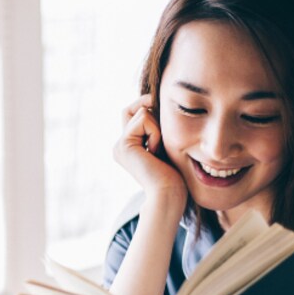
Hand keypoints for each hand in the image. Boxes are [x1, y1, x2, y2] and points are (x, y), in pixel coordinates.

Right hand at [113, 94, 186, 210]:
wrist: (168, 194)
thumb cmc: (174, 174)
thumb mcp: (166, 145)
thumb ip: (157, 127)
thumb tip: (155, 100)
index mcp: (129, 147)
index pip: (137, 112)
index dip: (152, 112)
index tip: (164, 132)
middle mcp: (120, 145)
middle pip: (134, 108)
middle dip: (153, 114)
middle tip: (161, 140)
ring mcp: (119, 145)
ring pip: (141, 111)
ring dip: (157, 127)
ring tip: (158, 150)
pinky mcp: (124, 144)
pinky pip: (144, 117)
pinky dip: (156, 132)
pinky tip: (156, 152)